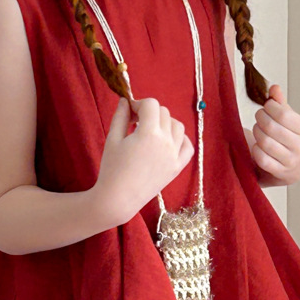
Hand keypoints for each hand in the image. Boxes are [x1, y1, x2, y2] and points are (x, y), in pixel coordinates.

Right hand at [94, 96, 192, 224]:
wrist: (119, 199)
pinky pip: (187, 146)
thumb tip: (125, 100)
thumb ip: (121, 116)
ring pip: (178, 126)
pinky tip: (167, 141)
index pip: (151, 105)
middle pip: (164, 113)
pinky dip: (180, 139)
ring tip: (150, 132)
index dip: (139, 104)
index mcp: (149, 133)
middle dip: (150, 113)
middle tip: (135, 123)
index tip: (129, 112)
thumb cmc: (111, 169)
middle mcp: (166, 142)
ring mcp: (174, 155)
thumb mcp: (112, 139)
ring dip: (165, 123)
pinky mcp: (177, 167)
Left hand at [248, 85, 299, 184]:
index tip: (266, 107)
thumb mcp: (291, 120)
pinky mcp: (280, 173)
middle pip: (271, 127)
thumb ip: (281, 104)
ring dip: (257, 132)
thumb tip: (273, 87)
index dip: (269, 108)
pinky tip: (258, 145)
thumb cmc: (291, 139)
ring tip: (258, 129)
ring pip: (265, 142)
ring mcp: (291, 161)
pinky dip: (256, 149)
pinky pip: (261, 158)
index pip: (283, 114)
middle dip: (260, 118)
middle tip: (259, 116)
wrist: (297, 168)